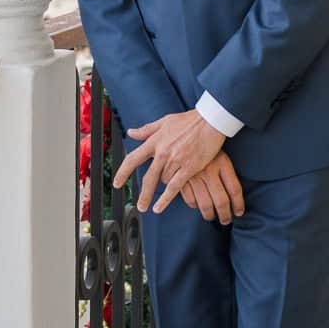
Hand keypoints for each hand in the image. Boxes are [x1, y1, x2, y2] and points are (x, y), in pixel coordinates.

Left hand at [116, 110, 243, 220]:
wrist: (210, 120)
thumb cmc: (190, 120)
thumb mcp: (165, 121)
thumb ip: (147, 129)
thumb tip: (131, 133)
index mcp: (155, 141)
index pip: (133, 158)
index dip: (123, 172)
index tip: (117, 183)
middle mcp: (162, 152)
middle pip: (148, 178)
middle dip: (143, 194)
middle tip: (140, 205)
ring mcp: (175, 160)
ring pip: (163, 181)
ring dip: (164, 187)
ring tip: (168, 190)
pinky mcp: (188, 167)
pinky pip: (173, 187)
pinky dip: (166, 199)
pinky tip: (159, 208)